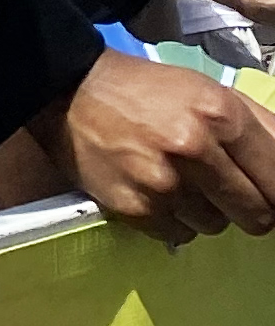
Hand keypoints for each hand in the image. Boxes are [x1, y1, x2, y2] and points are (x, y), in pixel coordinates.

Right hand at [40, 52, 274, 243]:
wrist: (71, 92)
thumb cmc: (149, 91)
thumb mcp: (210, 91)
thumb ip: (260, 128)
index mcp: (221, 115)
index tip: (268, 195)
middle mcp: (195, 149)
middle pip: (256, 213)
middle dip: (250, 209)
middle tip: (231, 195)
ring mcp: (163, 183)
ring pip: (216, 226)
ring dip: (207, 212)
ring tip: (182, 184)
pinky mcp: (134, 208)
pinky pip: (179, 235)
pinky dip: (174, 221)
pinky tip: (157, 193)